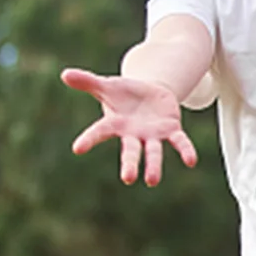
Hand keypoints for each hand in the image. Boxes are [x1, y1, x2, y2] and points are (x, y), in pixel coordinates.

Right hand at [60, 68, 198, 185]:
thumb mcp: (107, 85)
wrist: (150, 94)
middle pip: (130, 151)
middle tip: (129, 178)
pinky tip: (191, 161)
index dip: (89, 139)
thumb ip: (87, 82)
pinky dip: (185, 150)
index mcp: (115, 124)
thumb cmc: (124, 94)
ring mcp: (152, 135)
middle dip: (130, 164)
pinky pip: (179, 142)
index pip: (100, 132)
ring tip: (152, 181)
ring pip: (153, 152)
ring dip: (154, 165)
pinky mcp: (171, 130)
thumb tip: (64, 74)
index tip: (77, 148)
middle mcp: (133, 134)